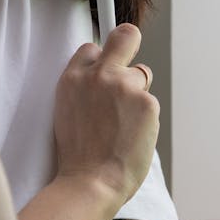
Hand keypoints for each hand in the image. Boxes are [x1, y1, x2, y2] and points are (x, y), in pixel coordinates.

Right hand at [53, 23, 158, 208]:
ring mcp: (124, 86)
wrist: (91, 182)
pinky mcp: (147, 102)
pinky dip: (146, 119)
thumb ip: (85, 89)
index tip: (108, 62)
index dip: (102, 58)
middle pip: (125, 36)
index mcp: (73, 78)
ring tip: (124, 126)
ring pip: (141, 77)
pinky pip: (151, 103)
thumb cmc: (80, 156)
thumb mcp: (68, 112)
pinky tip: (132, 136)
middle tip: (130, 62)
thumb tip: (103, 82)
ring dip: (137, 96)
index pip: (93, 48)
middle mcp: (98, 75)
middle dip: (129, 42)